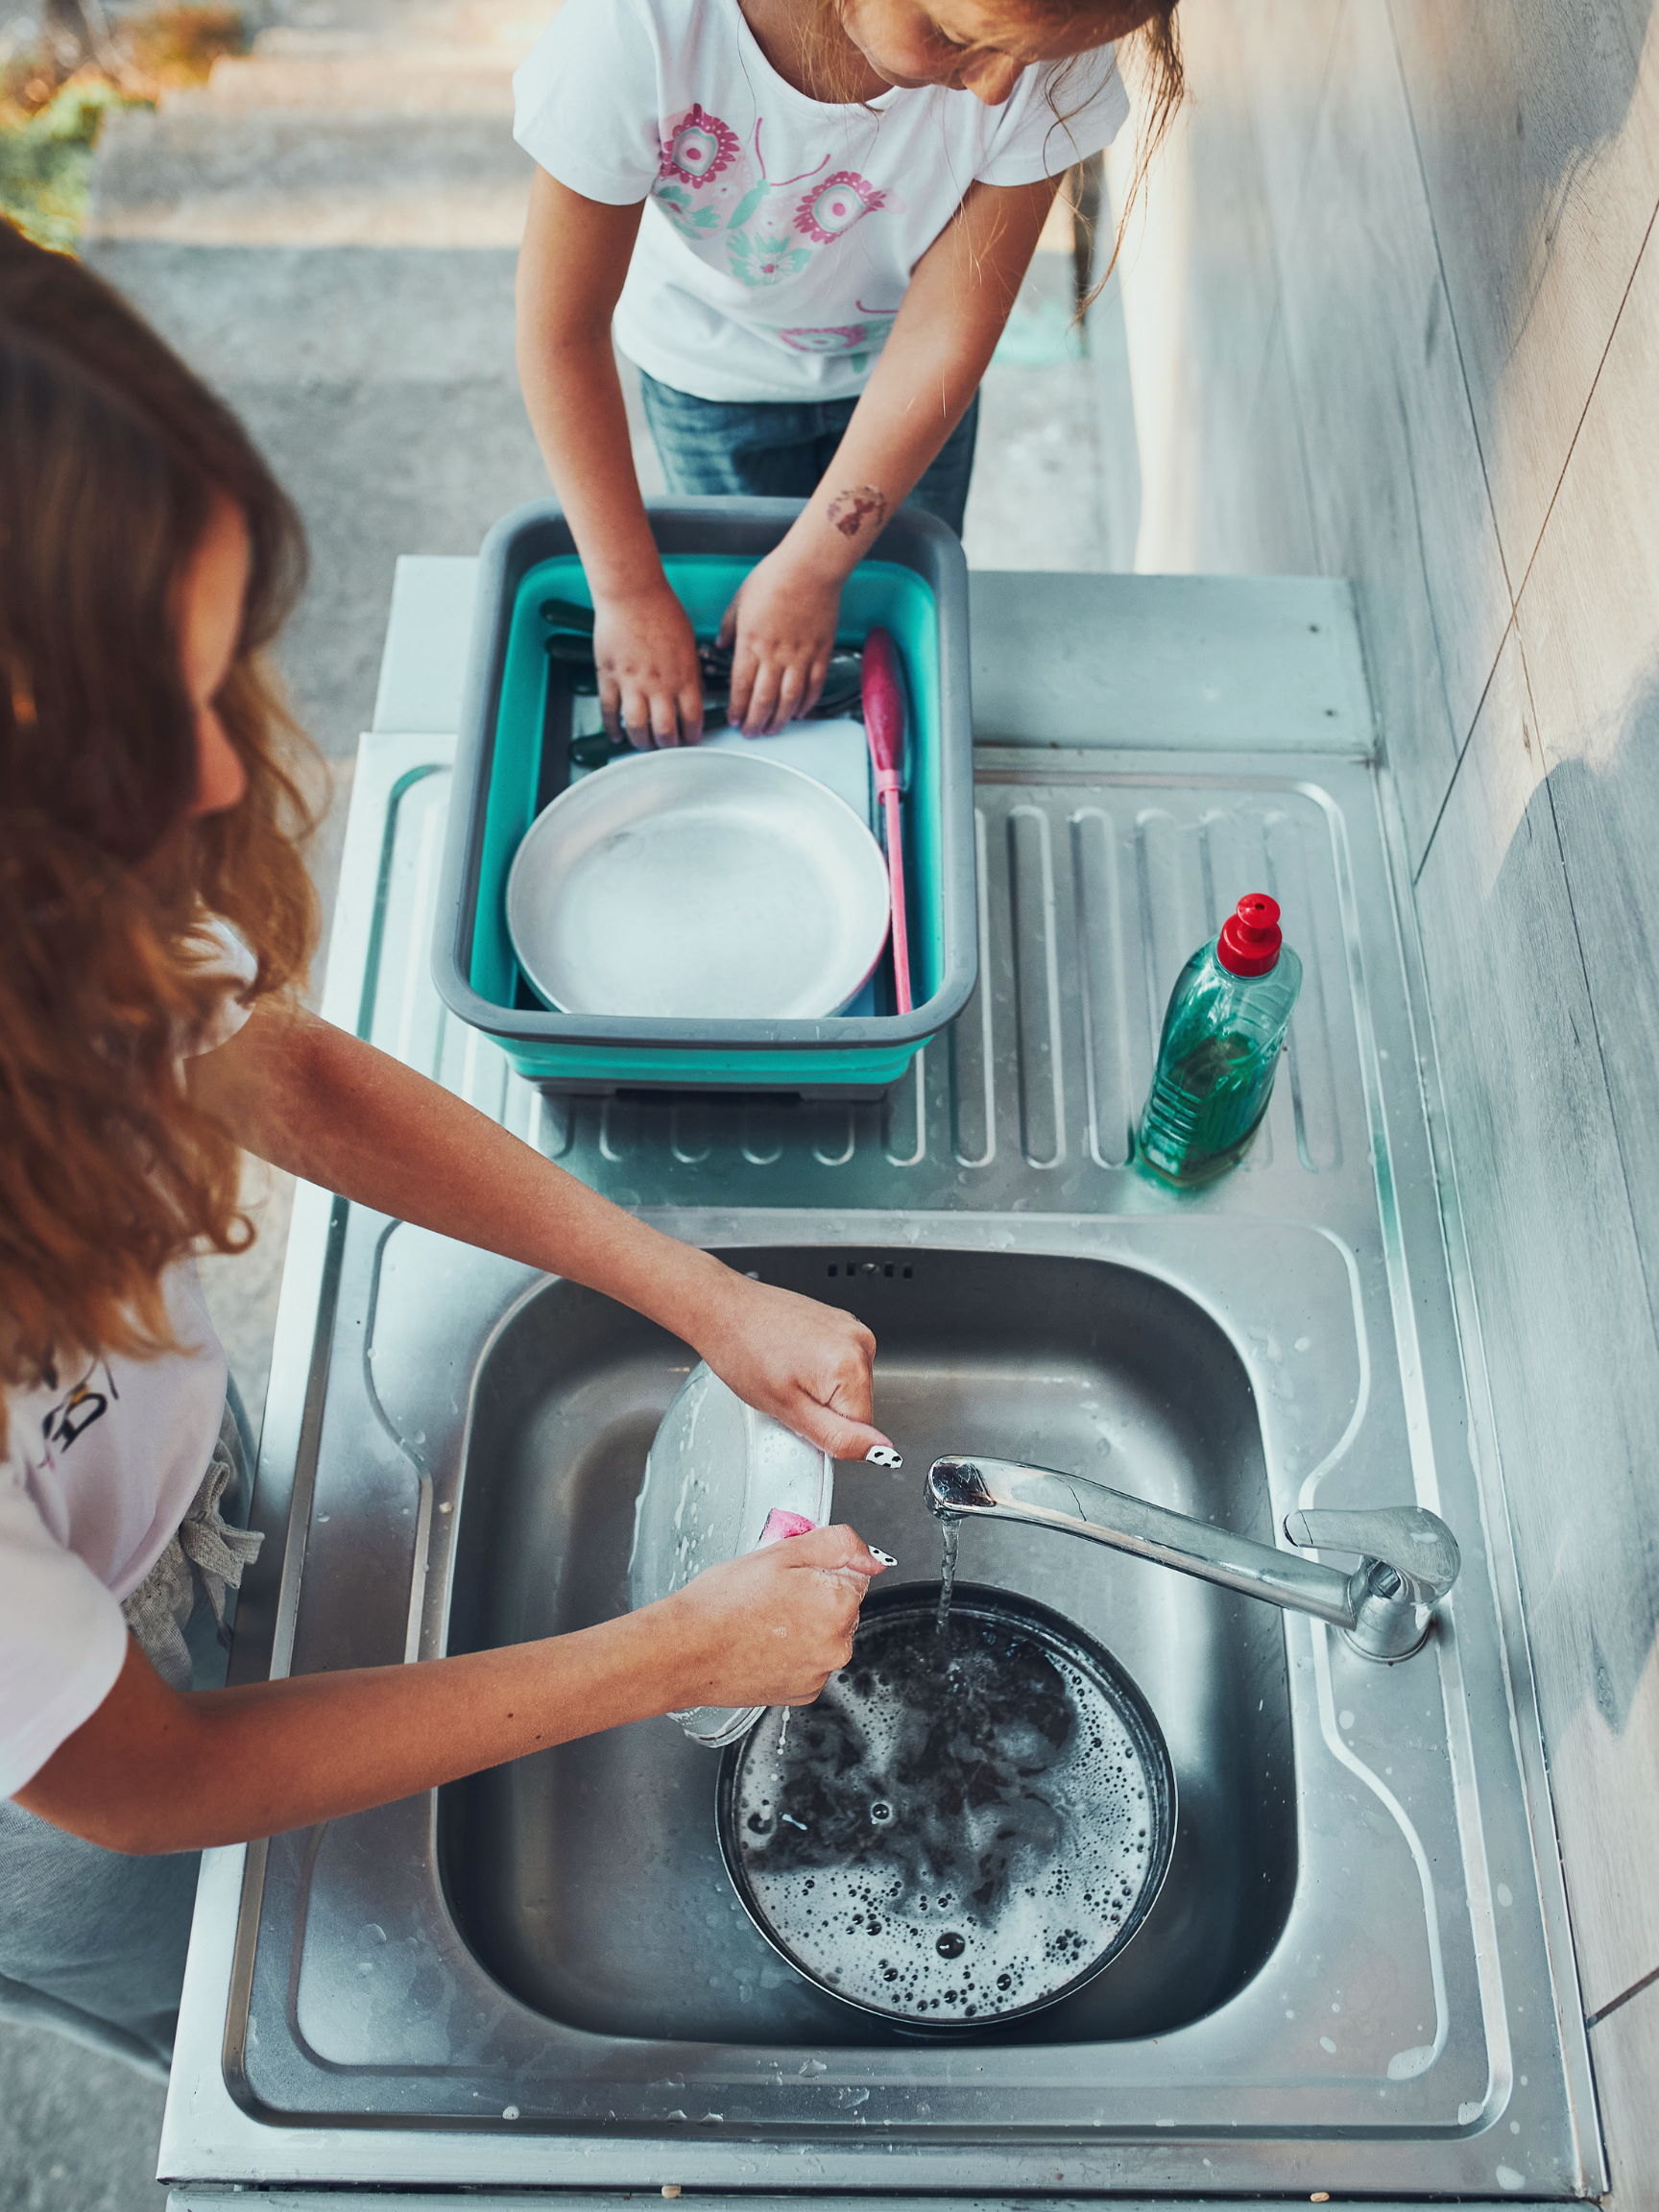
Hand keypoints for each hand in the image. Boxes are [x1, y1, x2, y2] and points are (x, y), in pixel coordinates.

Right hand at [592, 583, 703, 747]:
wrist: (631, 593)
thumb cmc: (661, 610)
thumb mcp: (689, 641)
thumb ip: (692, 670)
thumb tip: (697, 692)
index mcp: (683, 675)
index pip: (693, 718)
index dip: (693, 735)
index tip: (691, 741)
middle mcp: (659, 683)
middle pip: (665, 730)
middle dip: (668, 745)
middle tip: (667, 747)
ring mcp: (632, 682)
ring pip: (637, 726)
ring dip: (642, 742)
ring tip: (644, 745)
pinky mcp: (609, 676)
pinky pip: (609, 710)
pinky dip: (612, 727)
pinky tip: (615, 735)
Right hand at [656, 1523, 888, 1708]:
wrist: (684, 1651)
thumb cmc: (722, 1604)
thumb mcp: (779, 1552)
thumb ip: (834, 1545)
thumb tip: (868, 1555)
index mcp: (838, 1604)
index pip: (853, 1574)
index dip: (819, 1568)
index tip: (792, 1573)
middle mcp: (837, 1645)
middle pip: (840, 1606)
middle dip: (814, 1596)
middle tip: (771, 1593)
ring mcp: (819, 1673)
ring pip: (823, 1635)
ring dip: (803, 1626)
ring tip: (761, 1619)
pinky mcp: (801, 1693)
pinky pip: (808, 1662)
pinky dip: (792, 1653)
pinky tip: (761, 1643)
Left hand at [693, 1267, 895, 1460]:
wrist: (722, 1308)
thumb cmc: (742, 1351)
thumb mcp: (789, 1410)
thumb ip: (839, 1437)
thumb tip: (880, 1452)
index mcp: (852, 1364)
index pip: (862, 1428)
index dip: (827, 1430)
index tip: (799, 1411)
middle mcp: (860, 1341)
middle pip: (856, 1406)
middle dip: (822, 1409)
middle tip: (786, 1391)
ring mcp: (850, 1327)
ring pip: (846, 1387)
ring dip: (819, 1390)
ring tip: (785, 1371)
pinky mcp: (839, 1322)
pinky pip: (838, 1365)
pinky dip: (816, 1369)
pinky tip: (790, 1357)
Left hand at [720, 548, 842, 734]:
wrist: (810, 566)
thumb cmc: (775, 577)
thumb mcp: (740, 599)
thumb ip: (729, 626)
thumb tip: (720, 644)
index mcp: (751, 642)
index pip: (741, 686)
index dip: (737, 708)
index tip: (734, 720)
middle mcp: (775, 654)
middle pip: (763, 700)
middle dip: (755, 722)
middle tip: (751, 733)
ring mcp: (800, 655)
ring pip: (789, 699)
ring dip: (779, 719)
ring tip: (773, 730)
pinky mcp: (821, 652)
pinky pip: (814, 685)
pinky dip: (806, 703)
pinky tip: (799, 711)